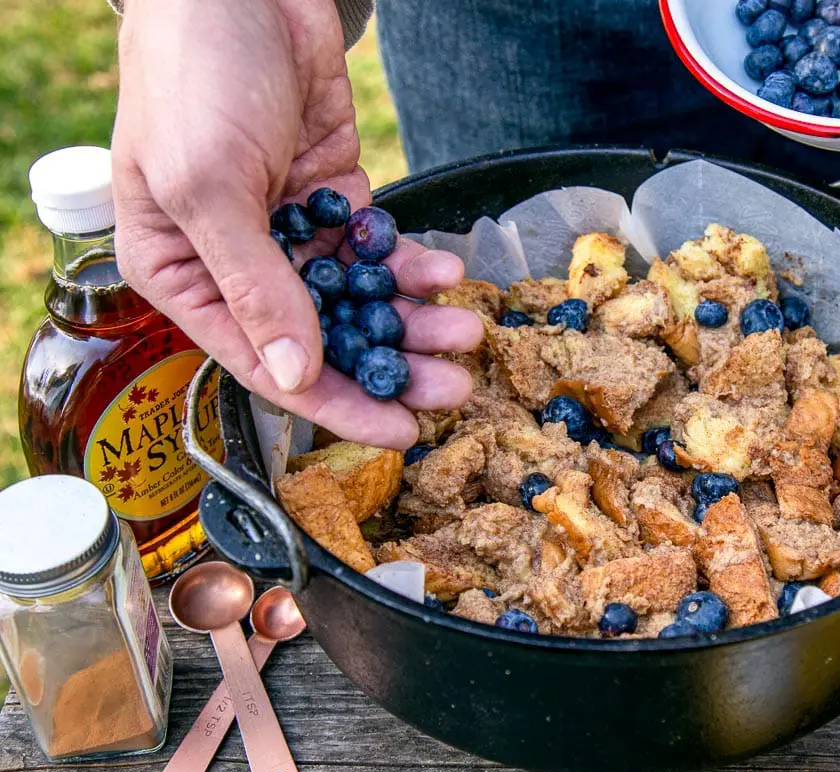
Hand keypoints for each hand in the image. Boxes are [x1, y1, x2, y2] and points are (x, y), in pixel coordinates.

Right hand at [111, 0, 481, 450]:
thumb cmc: (194, 79)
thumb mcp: (209, 188)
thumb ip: (255, 286)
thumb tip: (295, 373)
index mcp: (184, 275)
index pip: (265, 364)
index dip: (334, 406)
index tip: (397, 435)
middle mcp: (239, 263)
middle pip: (324, 339)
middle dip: (391, 367)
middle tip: (454, 388)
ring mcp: (291, 230)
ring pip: (360, 298)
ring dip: (413, 320)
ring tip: (465, 333)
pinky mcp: (334, 195)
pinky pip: (379, 247)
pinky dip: (411, 264)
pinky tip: (447, 275)